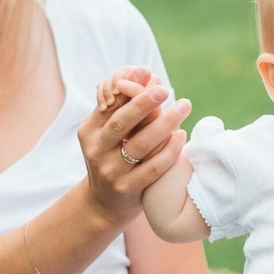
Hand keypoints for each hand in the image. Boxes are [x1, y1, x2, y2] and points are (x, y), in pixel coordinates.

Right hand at [80, 68, 187, 219]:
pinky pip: (153, 168)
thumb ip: (122, 106)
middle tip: (165, 89)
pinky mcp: (128, 189)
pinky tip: (181, 136)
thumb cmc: (112, 156)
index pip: (109, 106)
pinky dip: (169, 151)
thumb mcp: (107, 132)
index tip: (148, 72)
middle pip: (121, 123)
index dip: (128, 88)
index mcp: (89, 131)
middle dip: (143, 103)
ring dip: (164, 124)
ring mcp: (111, 172)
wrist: (103, 202)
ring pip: (140, 145)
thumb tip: (145, 72)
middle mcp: (96, 151)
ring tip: (184, 106)